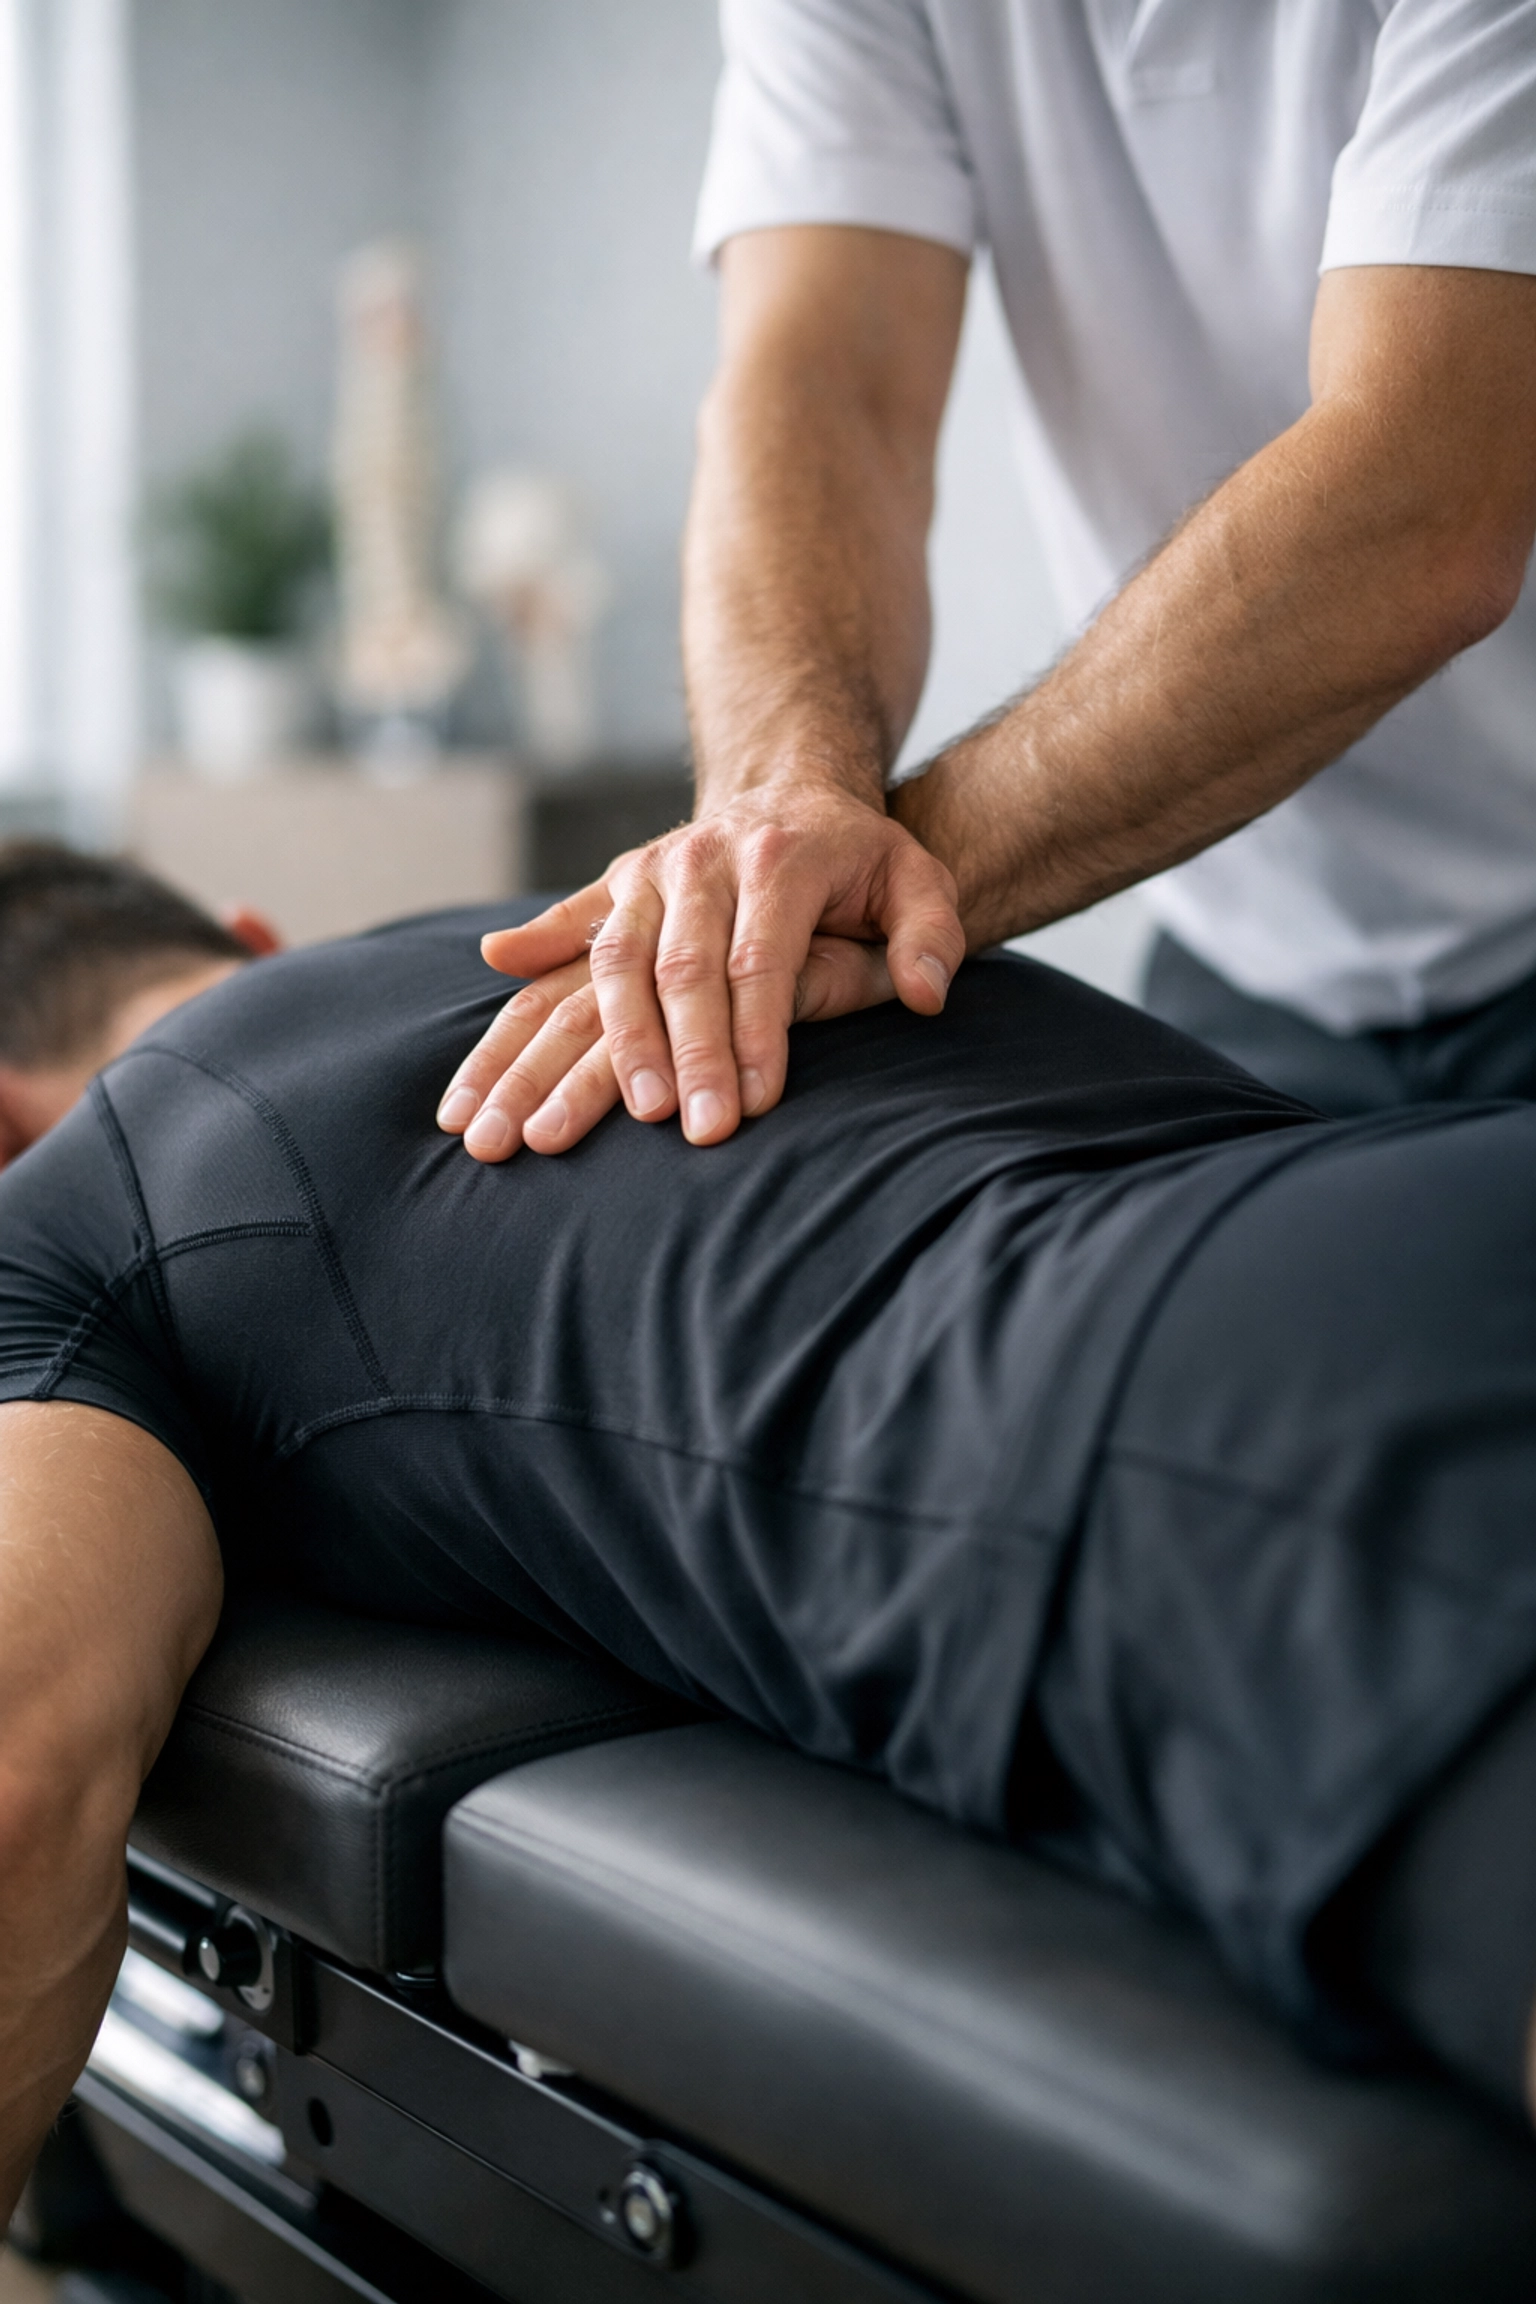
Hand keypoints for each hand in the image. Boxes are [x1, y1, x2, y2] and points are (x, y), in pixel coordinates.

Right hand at [438, 788, 962, 1153]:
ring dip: (593, 1043)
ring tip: (566, 1115)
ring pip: (612, 962)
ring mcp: (651, 874)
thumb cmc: (862, 859)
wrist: (791, 791)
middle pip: (681, 969)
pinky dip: (529, 952)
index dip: (754, 1035)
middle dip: (679, 1056)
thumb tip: (927, 992)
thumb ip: (932, 935)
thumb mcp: (919, 881)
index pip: (760, 961)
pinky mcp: (618, 887)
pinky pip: (568, 926)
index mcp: (779, 860)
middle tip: (680, 1130)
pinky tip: (495, 978)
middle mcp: (703, 861)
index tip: (751, 1106)